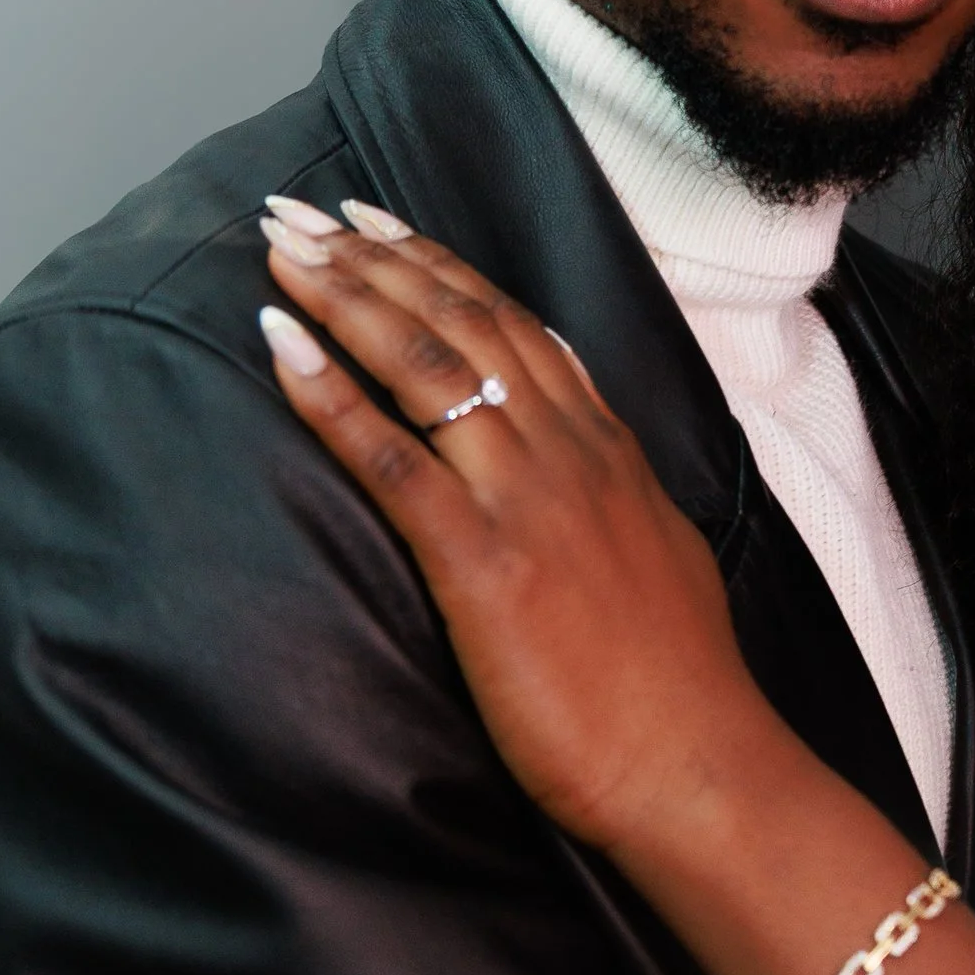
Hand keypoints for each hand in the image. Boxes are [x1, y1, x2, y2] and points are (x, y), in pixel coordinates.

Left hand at [255, 199, 776, 852]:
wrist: (695, 764)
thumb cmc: (676, 688)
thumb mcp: (657, 557)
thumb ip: (613, 496)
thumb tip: (586, 470)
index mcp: (606, 450)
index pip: (513, 326)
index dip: (437, 265)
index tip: (376, 221)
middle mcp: (567, 453)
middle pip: (459, 322)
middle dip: (371, 257)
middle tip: (298, 209)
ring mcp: (527, 500)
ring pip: (424, 365)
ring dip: (343, 295)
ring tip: (279, 248)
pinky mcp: (483, 561)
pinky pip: (392, 457)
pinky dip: (329, 393)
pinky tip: (279, 345)